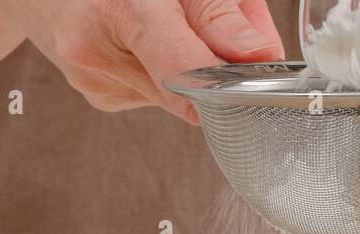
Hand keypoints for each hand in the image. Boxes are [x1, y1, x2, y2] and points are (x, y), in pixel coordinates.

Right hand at [0, 0, 283, 122]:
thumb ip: (216, 8)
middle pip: (192, 84)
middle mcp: (98, 55)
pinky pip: (159, 90)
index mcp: (116, 9)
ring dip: (193, 63)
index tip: (260, 74)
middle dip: (219, 60)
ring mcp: (96, 84)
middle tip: (217, 24)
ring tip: (165, 20)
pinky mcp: (101, 98)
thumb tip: (262, 54)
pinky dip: (168, 68)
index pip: (185, 72)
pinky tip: (142, 38)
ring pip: (180, 91)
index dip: (230, 83)